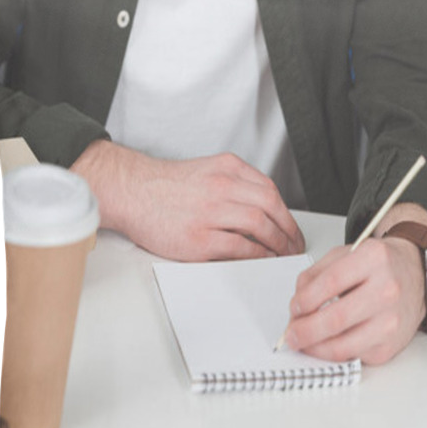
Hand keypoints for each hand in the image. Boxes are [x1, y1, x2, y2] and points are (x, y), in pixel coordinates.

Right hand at [72, 140, 304, 260]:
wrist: (132, 192)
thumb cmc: (166, 187)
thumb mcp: (207, 171)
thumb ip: (236, 184)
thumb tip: (265, 210)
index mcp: (226, 168)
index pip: (270, 190)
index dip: (287, 213)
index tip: (292, 228)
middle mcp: (221, 186)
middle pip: (270, 208)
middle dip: (288, 231)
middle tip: (294, 245)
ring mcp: (210, 212)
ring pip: (259, 226)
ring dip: (277, 244)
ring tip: (283, 255)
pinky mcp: (200, 238)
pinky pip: (240, 248)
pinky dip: (258, 255)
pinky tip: (263, 259)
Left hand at [284, 233, 425, 365]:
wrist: (415, 276)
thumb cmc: (379, 267)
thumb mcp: (346, 255)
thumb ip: (316, 276)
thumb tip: (296, 308)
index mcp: (374, 259)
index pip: (330, 283)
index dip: (304, 300)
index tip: (294, 309)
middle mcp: (387, 290)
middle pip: (336, 319)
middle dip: (305, 331)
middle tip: (291, 335)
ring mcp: (392, 320)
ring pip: (343, 346)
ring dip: (316, 348)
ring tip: (304, 344)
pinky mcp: (392, 345)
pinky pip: (354, 357)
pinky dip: (334, 354)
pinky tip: (327, 345)